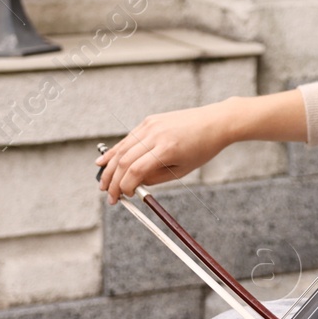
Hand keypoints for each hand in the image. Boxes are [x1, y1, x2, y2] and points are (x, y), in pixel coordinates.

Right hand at [95, 102, 236, 204]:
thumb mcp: (182, 170)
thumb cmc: (202, 148)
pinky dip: (115, 151)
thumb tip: (134, 185)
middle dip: (113, 181)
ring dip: (108, 168)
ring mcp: (150, 125)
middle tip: (109, 196)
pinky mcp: (149, 121)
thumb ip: (156, 178)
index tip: (124, 197)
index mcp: (166, 150)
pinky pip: (128, 139)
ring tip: (102, 184)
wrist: (214, 122)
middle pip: (124, 160)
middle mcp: (155, 135)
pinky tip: (104, 162)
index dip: (125, 186)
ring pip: (122, 149)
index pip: (135, 170)